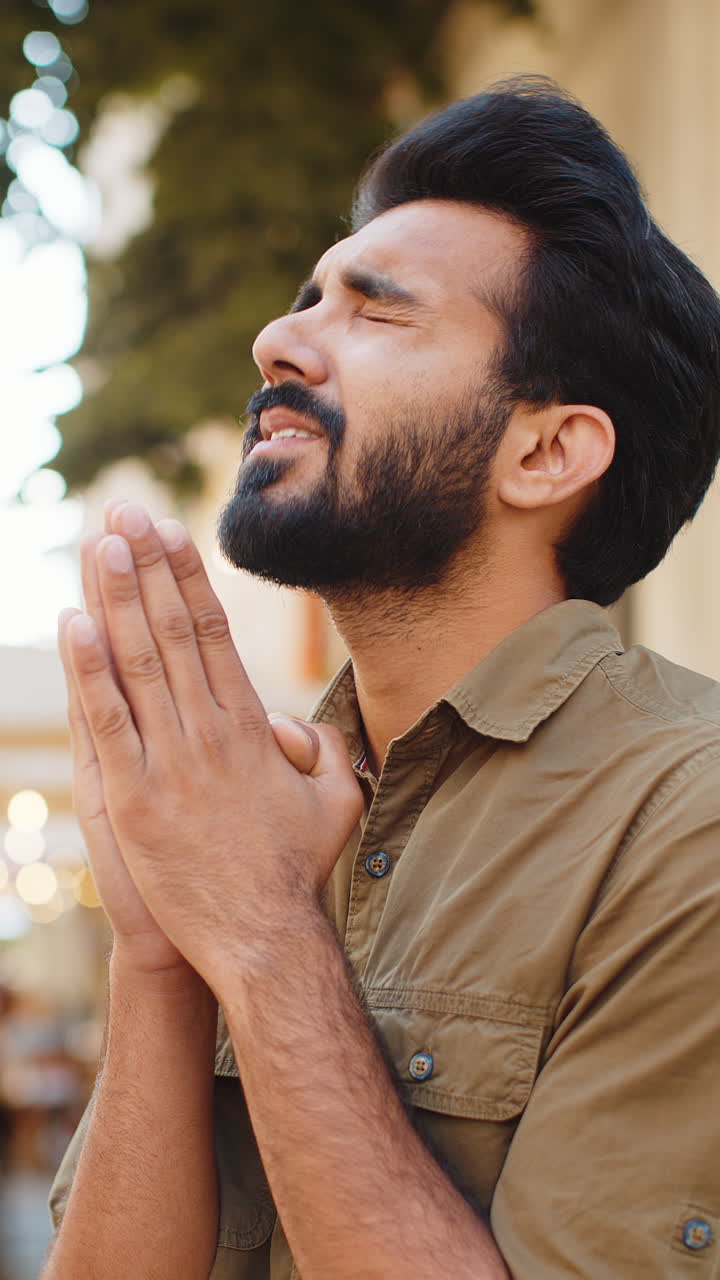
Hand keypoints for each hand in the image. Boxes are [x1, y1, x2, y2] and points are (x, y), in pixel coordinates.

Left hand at [64, 504, 362, 991]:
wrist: (263, 938)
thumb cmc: (297, 871)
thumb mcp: (337, 800)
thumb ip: (324, 750)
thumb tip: (292, 723)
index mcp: (250, 726)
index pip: (215, 633)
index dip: (189, 578)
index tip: (169, 533)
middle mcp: (209, 730)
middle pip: (174, 630)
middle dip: (146, 566)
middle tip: (123, 512)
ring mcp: (169, 761)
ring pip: (140, 660)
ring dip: (117, 597)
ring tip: (99, 542)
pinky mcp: (132, 797)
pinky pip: (108, 718)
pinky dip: (89, 668)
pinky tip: (75, 622)